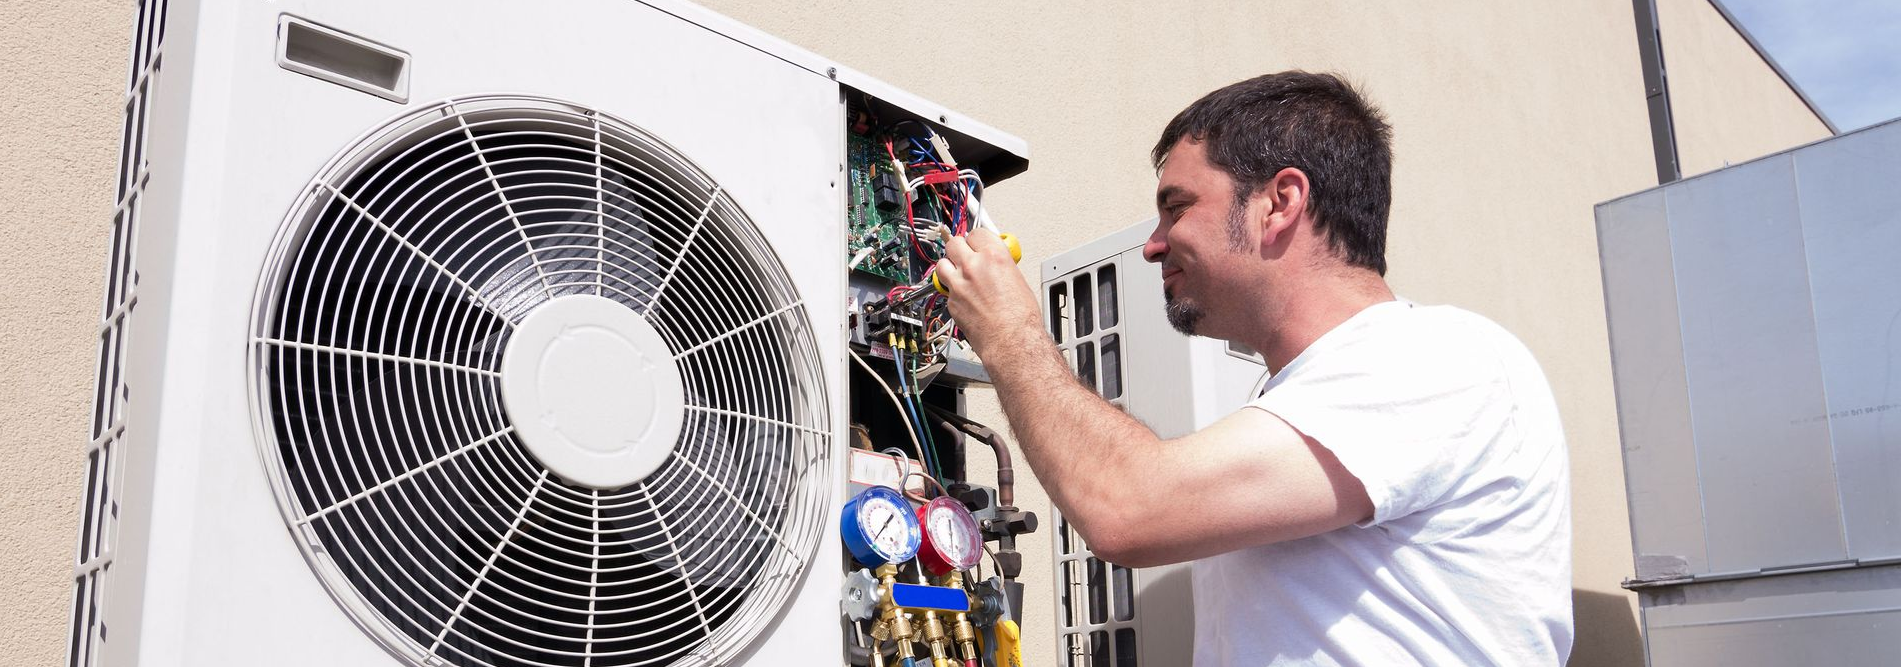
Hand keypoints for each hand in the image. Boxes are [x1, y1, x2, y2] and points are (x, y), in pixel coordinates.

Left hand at [935, 229, 1042, 356]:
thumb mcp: (1017, 279)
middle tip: (966, 255)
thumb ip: (1000, 265)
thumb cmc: (1020, 317)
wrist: (1011, 341)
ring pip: (942, 264)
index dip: (976, 239)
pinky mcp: (951, 302)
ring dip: (949, 267)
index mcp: (993, 256)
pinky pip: (946, 289)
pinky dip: (953, 291)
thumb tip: (994, 263)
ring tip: (959, 274)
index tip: (977, 243)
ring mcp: (958, 284)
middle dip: (959, 248)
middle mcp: (973, 266)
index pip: (976, 233)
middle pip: (954, 243)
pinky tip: (964, 297)